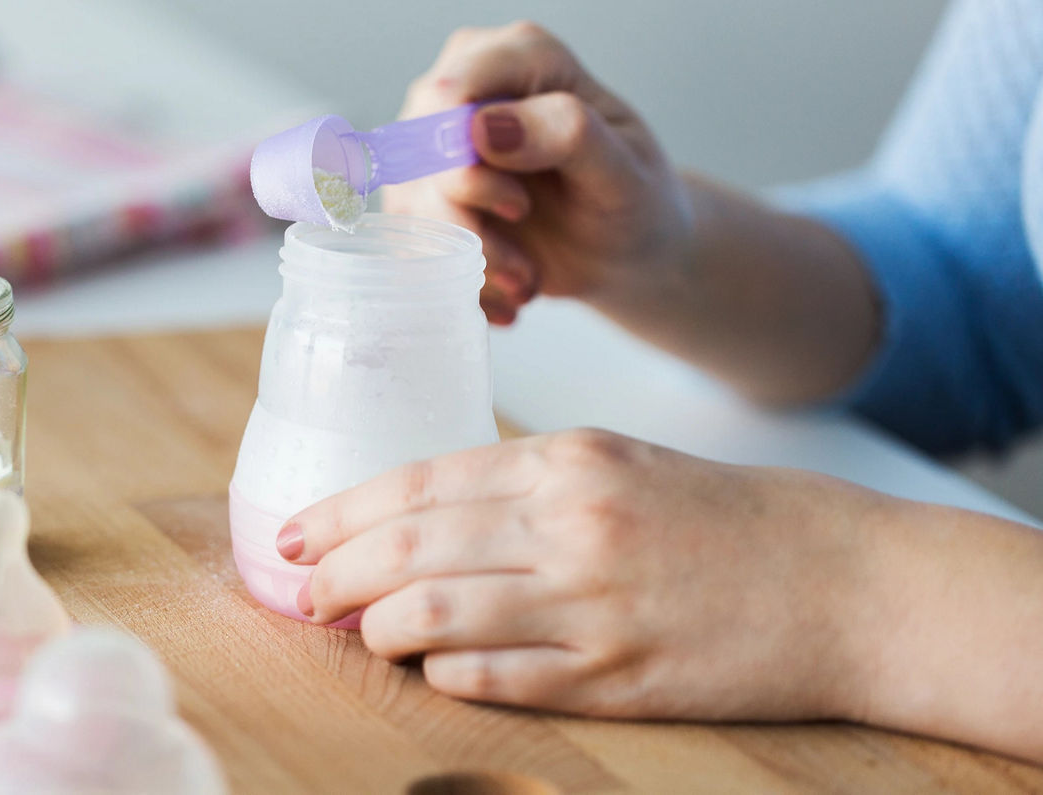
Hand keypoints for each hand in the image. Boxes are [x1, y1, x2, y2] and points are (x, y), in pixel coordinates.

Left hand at [276, 429, 882, 720]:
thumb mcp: (619, 466)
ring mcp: (595, 604)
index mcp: (569, 460)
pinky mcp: (619, 677)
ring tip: (358, 632)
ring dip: (379, 627)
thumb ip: (522, 485)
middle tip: (302, 591)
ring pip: (439, 614)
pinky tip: (431, 668)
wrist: (840, 579)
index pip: (420, 482)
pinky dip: (448, 673)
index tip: (296, 533)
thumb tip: (421, 519)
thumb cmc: (722, 517)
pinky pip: (499, 677)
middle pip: (412, 548)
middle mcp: (573, 524)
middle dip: (336, 572)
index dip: (344, 510)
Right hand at [384, 22, 694, 324]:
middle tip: (524, 267)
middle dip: (467, 222)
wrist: (625, 250)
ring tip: (524, 282)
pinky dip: (458, 279)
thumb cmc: (634, 199)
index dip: (464, 154)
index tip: (518, 207)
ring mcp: (436, 141)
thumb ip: (566, 134)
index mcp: (522, 56)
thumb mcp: (623, 171)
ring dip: (468, 259)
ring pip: (410, 202)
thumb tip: (483, 127)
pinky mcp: (422, 192)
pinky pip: (411, 239)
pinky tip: (504, 295)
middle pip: (419, 149)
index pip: (452, 90)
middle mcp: (467, 87)